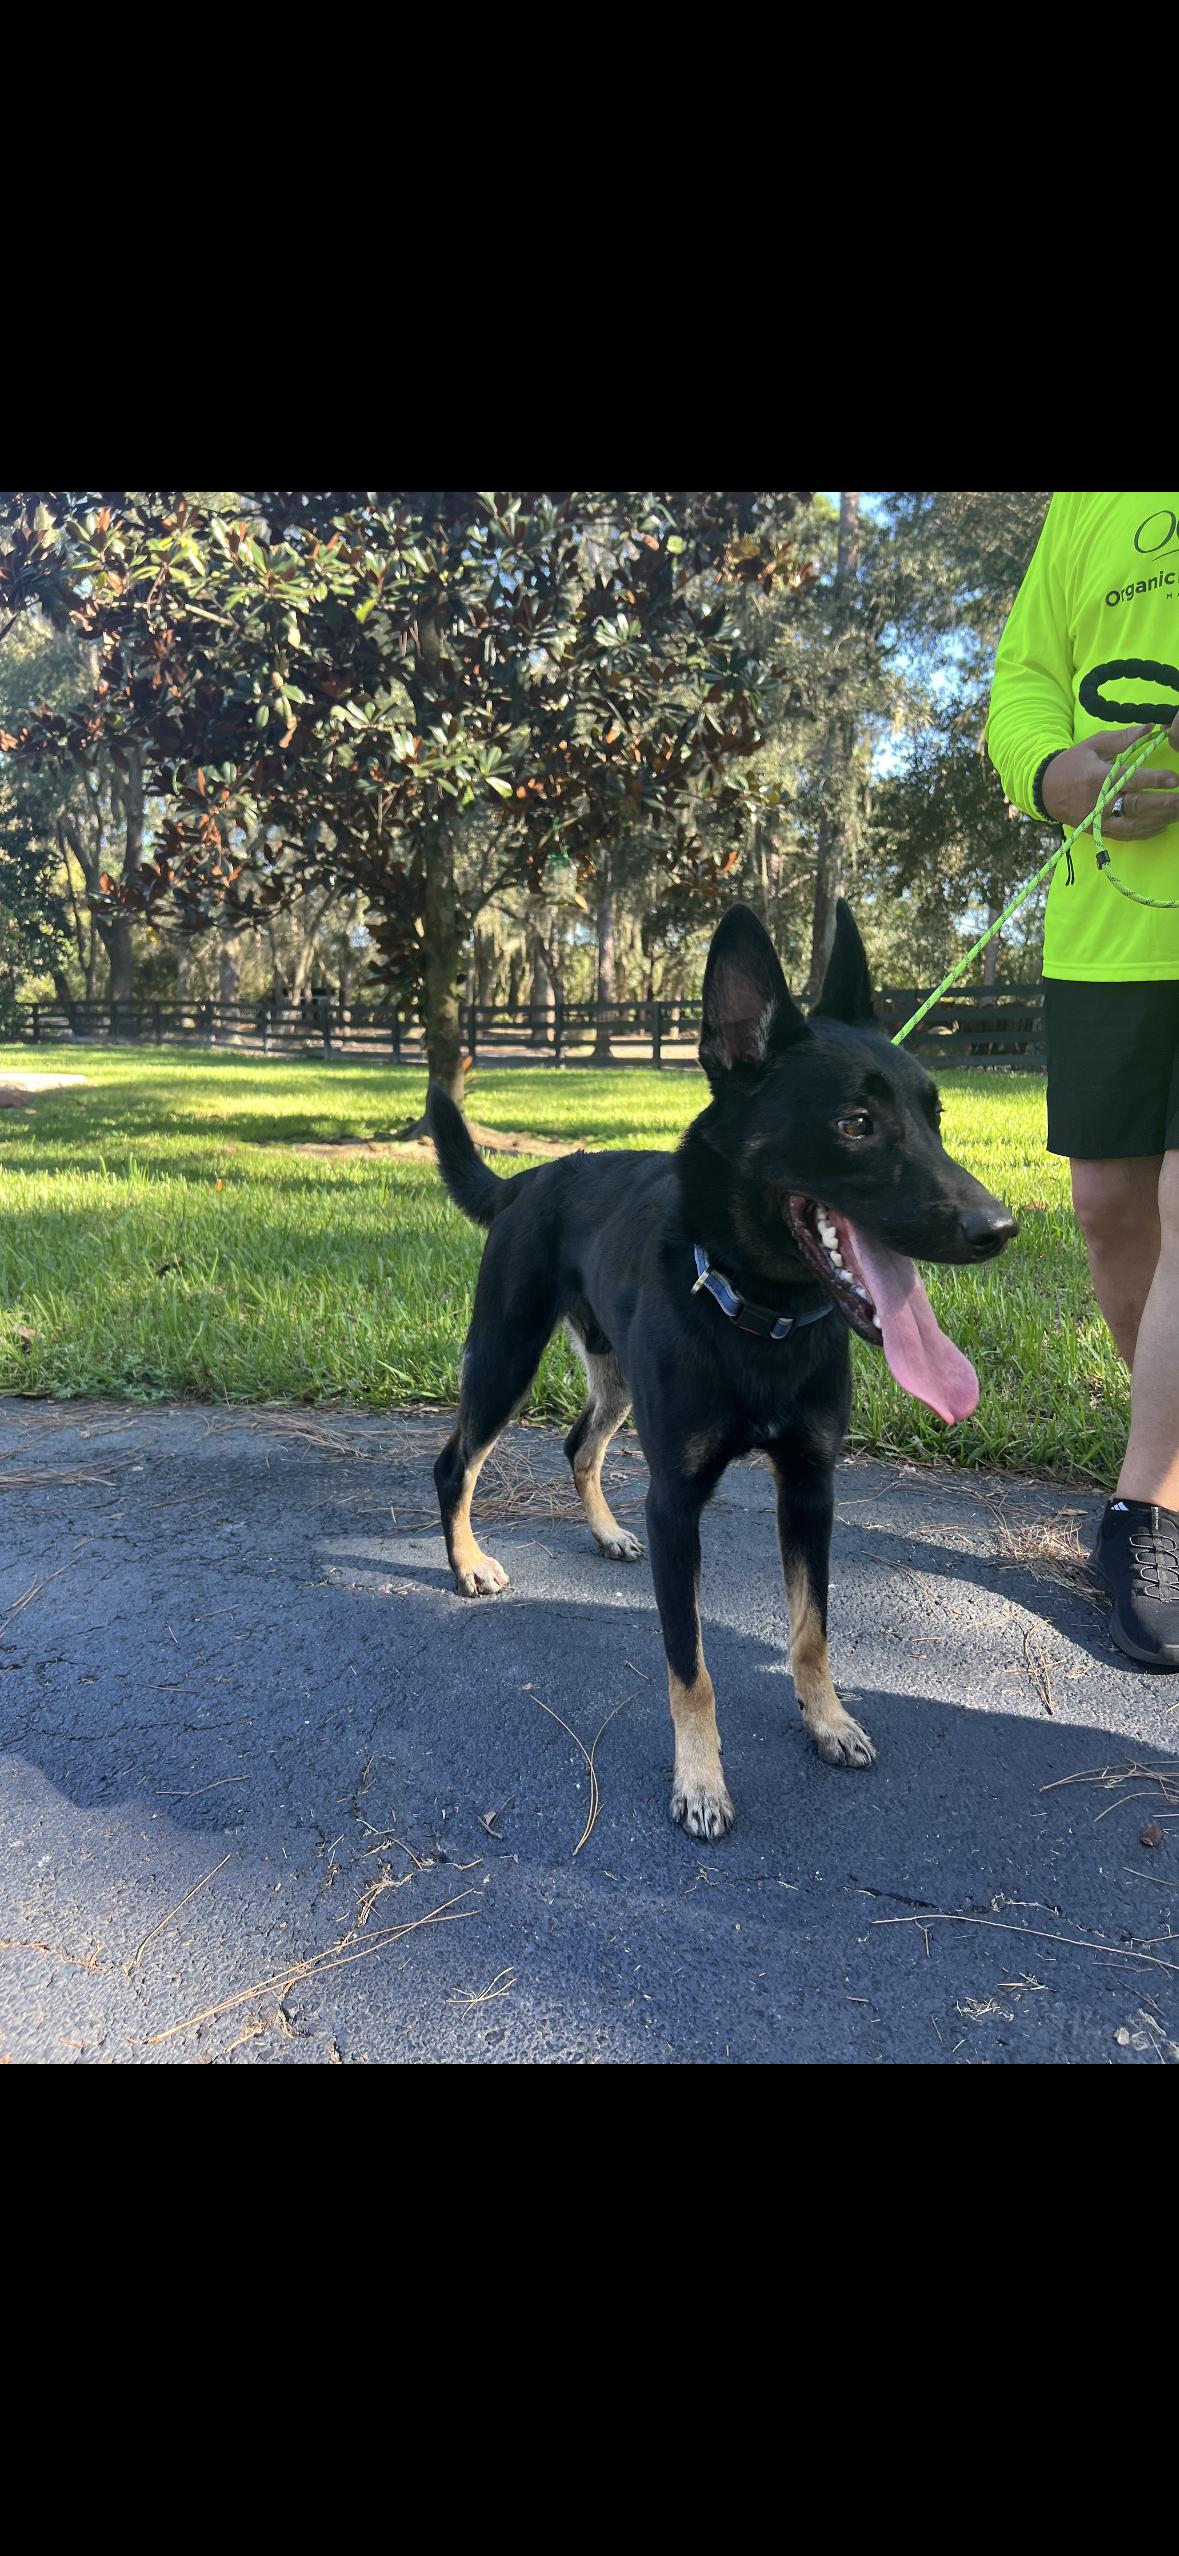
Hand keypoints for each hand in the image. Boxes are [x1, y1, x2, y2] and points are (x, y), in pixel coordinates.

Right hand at [1041, 721, 1178, 838]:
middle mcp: (1100, 802)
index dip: (1155, 780)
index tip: (1175, 780)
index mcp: (1098, 778)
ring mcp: (1099, 820)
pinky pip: (1126, 835)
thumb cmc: (1071, 764)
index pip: (1131, 780)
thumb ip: (1123, 738)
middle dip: (1164, 805)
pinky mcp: (1099, 831)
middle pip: (1137, 806)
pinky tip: (1163, 825)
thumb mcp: (1093, 745)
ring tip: (1178, 813)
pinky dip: (1146, 831)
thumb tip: (1150, 728)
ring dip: (1160, 819)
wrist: (1045, 791)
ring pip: (1135, 824)